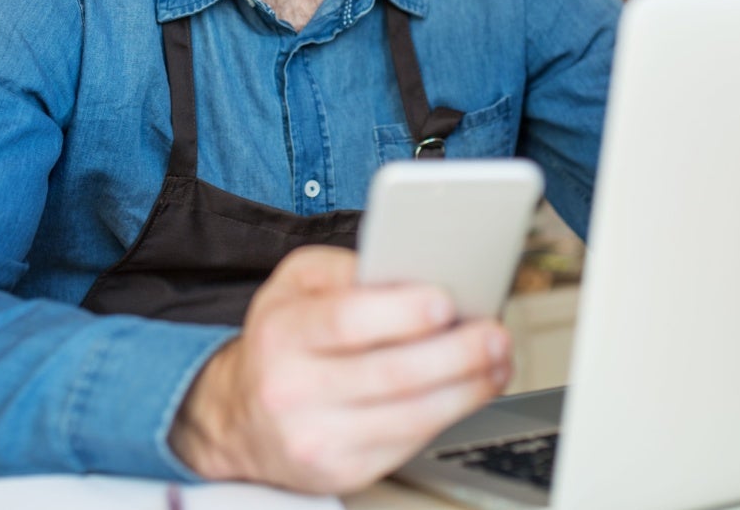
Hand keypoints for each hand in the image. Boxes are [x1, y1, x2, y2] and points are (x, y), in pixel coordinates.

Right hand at [170, 245, 511, 492]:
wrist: (242, 416)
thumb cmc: (282, 340)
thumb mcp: (295, 284)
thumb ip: (347, 268)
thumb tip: (410, 268)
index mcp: (282, 331)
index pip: (346, 321)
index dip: (401, 312)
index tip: (445, 302)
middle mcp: (293, 388)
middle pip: (391, 374)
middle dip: (457, 353)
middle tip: (493, 334)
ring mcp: (317, 436)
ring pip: (411, 415)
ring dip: (468, 387)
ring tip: (497, 361)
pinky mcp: (342, 471)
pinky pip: (410, 442)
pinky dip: (452, 414)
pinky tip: (471, 390)